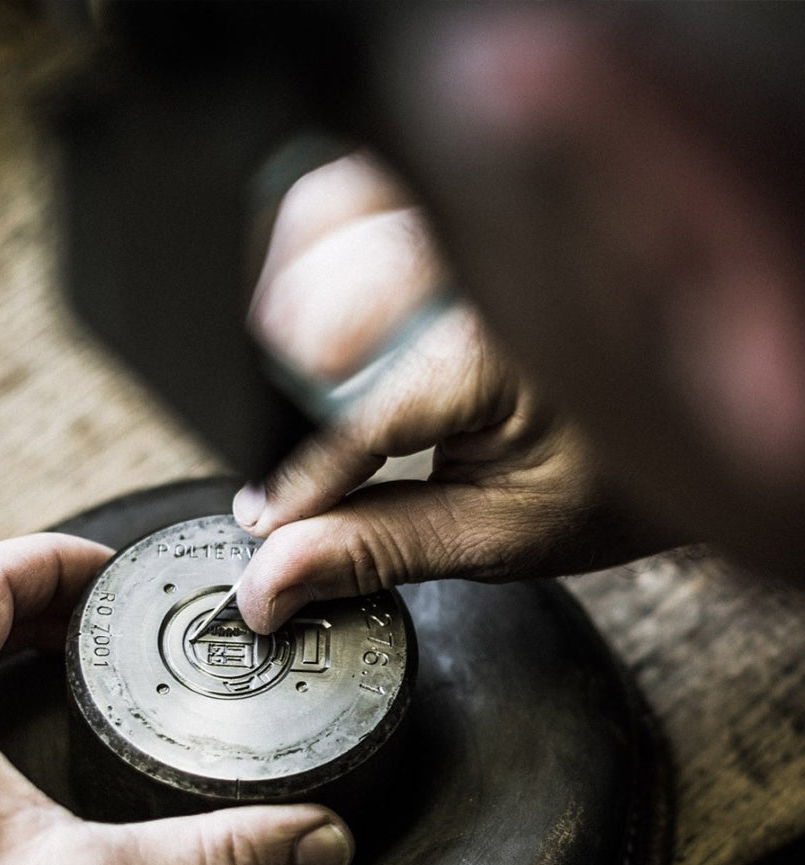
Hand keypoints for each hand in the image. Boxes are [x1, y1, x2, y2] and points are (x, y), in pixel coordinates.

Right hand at [234, 153, 667, 633]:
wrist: (690, 402)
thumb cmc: (615, 470)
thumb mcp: (495, 535)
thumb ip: (372, 548)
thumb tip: (269, 579)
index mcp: (502, 350)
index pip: (350, 409)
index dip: (294, 475)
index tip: (264, 517)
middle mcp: (481, 258)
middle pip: (312, 307)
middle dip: (282, 397)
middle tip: (296, 466)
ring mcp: (467, 213)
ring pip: (313, 230)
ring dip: (287, 317)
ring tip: (311, 396)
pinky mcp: (454, 196)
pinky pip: (343, 195)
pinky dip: (310, 252)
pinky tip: (328, 317)